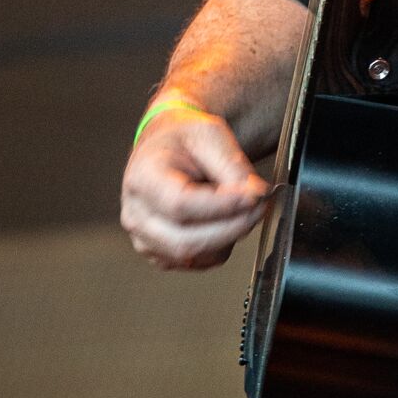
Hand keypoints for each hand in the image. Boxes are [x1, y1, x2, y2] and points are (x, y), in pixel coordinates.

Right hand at [121, 106, 269, 270]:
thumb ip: (233, 167)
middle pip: (186, 241)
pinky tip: (225, 219)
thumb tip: (256, 196)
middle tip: (261, 205)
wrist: (170, 148)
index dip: (222, 207)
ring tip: (241, 207)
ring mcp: (146, 239)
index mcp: (142, 178)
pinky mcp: (162, 255)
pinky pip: (200, 262)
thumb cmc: (184, 139)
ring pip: (197, 257)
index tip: (254, 197)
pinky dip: (222, 245)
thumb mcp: (211, 135)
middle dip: (233, 227)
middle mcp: (137, 214)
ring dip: (230, 236)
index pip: (180, 205)